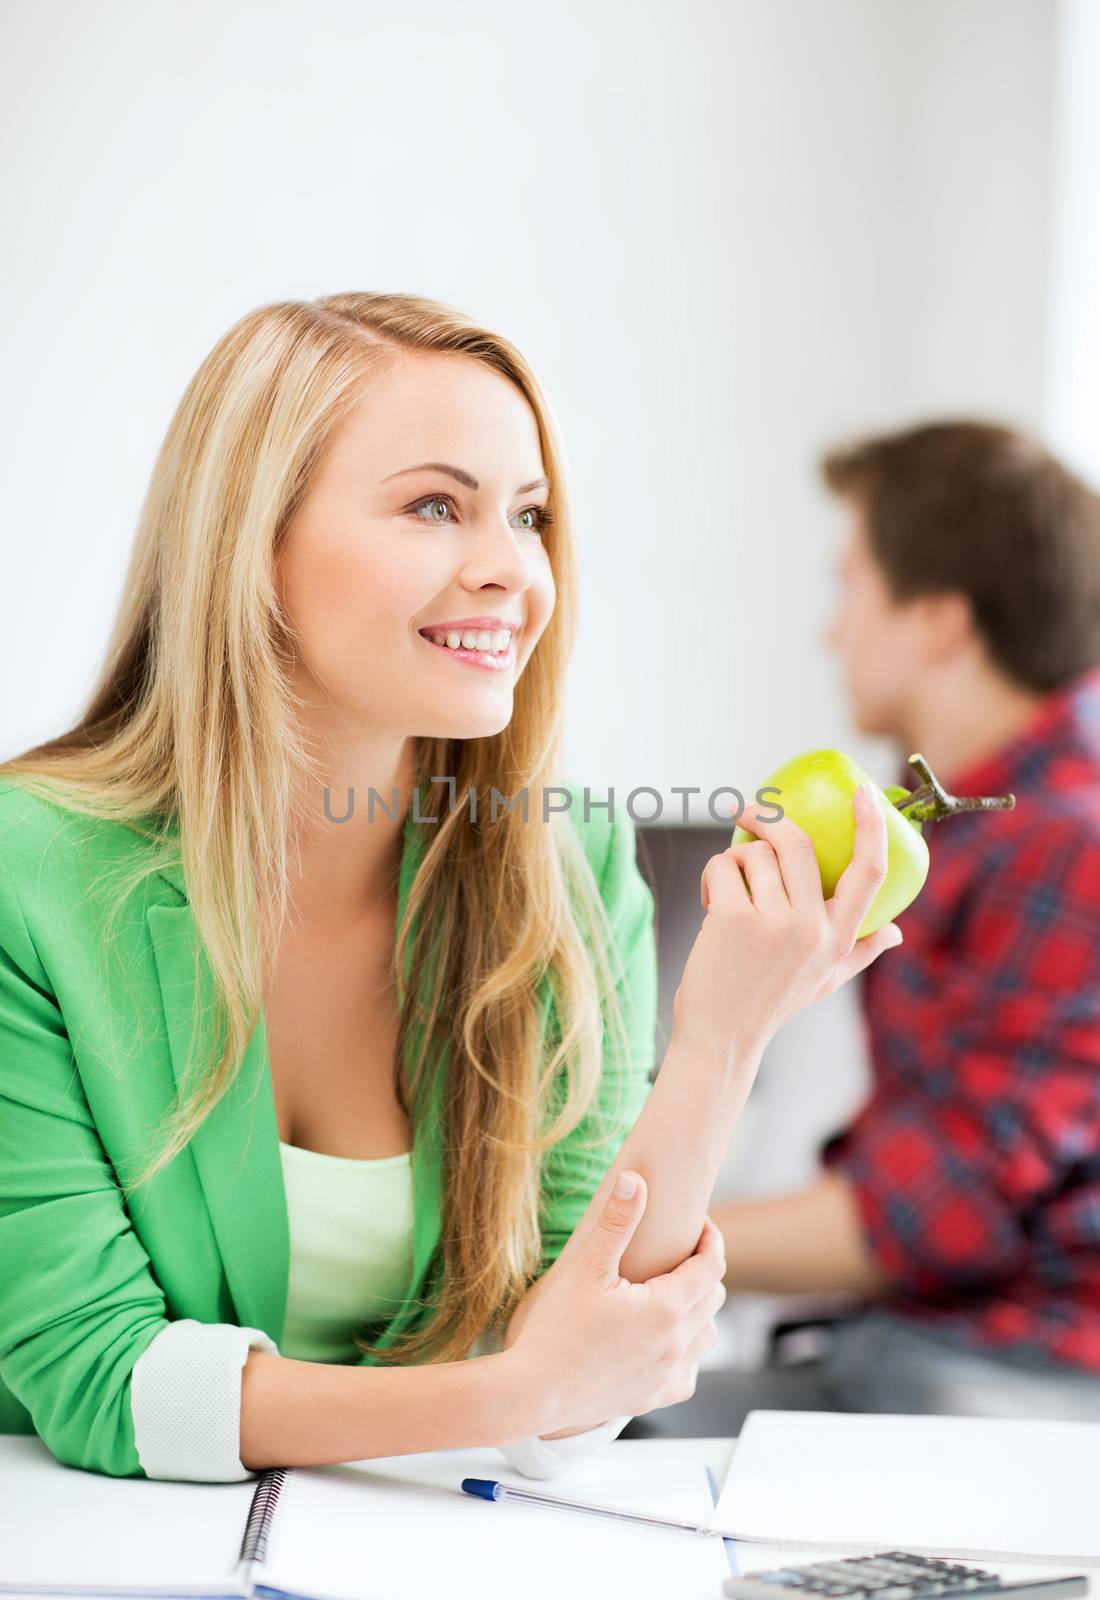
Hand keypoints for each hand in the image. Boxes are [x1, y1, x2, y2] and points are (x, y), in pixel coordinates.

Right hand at [506, 1171, 726, 1434]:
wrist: (533, 1392)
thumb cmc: (556, 1328)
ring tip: (673, 1293)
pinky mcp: (653, 1397)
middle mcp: (676, 1345)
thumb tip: (634, 1180)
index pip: (711, 1266)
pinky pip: (689, 1373)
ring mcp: (667, 1375)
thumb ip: (616, 1221)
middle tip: (678, 1253)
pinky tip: (665, 1342)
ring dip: (699, 1311)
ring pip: (708, 1336)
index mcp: (666, 1308)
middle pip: (713, 1297)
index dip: (711, 1239)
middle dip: (704, 1270)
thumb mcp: (585, 1266)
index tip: (698, 1224)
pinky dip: (687, 1352)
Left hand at [671, 783, 901, 1064]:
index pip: (870, 873)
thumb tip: (895, 933)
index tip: (863, 792)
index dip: (871, 827)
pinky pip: (723, 865)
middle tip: (747, 812)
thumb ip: (859, 952)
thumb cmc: (768, 1004)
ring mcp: (774, 922)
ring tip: (724, 897)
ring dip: (732, 864)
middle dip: (768, 820)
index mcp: (839, 939)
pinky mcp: (734, 918)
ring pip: (754, 854)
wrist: (720, 1039)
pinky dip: (711, 877)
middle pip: (798, 845)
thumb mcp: (824, 981)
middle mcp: (814, 929)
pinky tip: (708, 905)